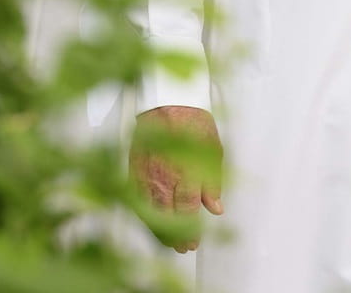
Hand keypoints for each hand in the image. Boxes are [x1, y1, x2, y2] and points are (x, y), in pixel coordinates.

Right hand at [130, 105, 223, 252]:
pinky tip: (151, 223)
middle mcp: (164, 177)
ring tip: (169, 243)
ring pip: (150, 212)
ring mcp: (146, 175)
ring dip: (159, 231)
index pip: (187, 211)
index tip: (193, 243)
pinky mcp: (134, 171)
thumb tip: (216, 207)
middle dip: (175, 237)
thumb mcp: (214, 151)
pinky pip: (136, 200)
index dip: (190, 231)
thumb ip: (213, 183)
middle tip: (183, 247)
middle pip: (167, 217)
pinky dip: (144, 216)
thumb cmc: (192, 122)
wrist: (167, 103)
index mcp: (186, 172)